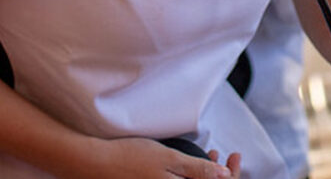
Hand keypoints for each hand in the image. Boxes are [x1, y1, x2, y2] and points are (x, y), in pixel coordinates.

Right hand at [79, 137, 239, 178]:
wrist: (95, 164)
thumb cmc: (130, 157)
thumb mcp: (168, 158)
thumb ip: (197, 169)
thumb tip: (225, 175)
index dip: (231, 176)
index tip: (234, 158)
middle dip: (217, 173)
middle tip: (222, 154)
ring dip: (203, 174)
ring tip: (208, 155)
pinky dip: (188, 176)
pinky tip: (188, 166)